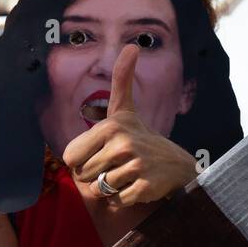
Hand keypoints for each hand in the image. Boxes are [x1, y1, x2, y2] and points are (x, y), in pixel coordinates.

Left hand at [61, 43, 197, 204]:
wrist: (177, 166)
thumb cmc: (141, 138)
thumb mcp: (126, 110)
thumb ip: (122, 80)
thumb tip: (131, 45)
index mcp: (111, 125)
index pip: (70, 158)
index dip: (83, 161)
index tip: (103, 153)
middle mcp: (122, 143)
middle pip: (82, 176)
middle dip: (96, 176)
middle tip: (118, 166)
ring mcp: (135, 165)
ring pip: (99, 190)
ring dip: (110, 189)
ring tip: (128, 175)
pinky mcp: (144, 186)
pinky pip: (116, 201)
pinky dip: (123, 199)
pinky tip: (137, 187)